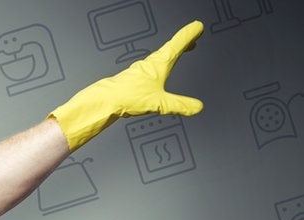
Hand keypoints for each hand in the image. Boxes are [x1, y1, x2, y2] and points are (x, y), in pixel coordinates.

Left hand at [49, 20, 204, 150]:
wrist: (105, 100)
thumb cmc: (129, 97)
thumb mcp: (160, 103)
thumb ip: (180, 105)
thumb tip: (197, 107)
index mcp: (160, 64)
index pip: (178, 44)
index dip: (189, 35)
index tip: (198, 27)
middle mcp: (150, 63)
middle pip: (170, 48)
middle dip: (183, 42)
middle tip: (193, 38)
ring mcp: (141, 70)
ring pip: (161, 56)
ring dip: (172, 52)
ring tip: (180, 51)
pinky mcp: (134, 78)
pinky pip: (152, 66)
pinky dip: (161, 63)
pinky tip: (158, 72)